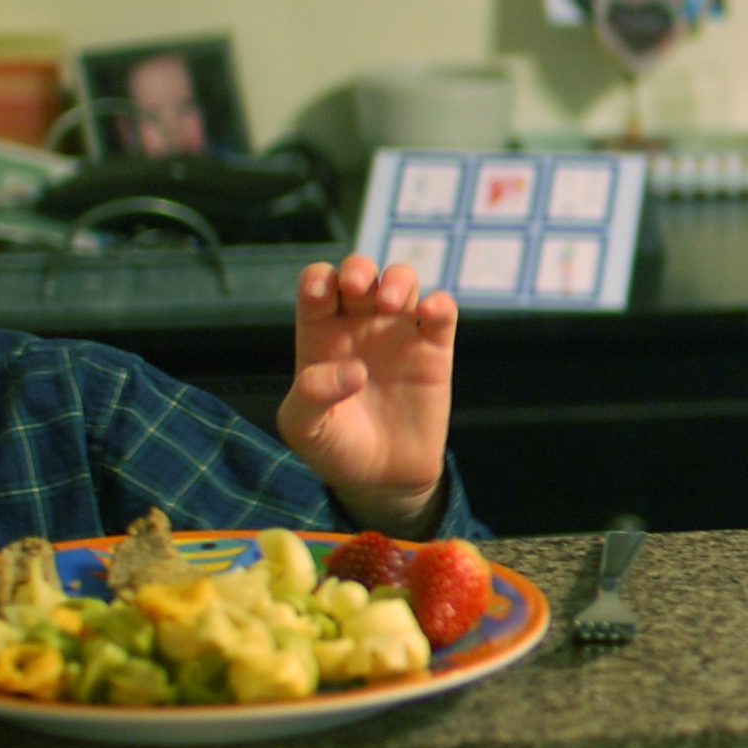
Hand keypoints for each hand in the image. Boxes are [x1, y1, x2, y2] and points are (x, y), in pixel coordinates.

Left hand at [279, 255, 457, 532]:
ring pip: (403, 281)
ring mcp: (398, 335)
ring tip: (390, 304)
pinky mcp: (434, 352)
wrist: (381, 480)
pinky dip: (440, 304)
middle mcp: (360, 326)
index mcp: (321, 335)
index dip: (318, 279)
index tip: (320, 294)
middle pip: (361, 272)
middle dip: (358, 268)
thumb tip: (351, 369)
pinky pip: (442, 313)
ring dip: (398, 280)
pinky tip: (430, 314)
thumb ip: (310, 395)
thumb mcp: (304, 429)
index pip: (318, 286)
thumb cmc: (335, 449)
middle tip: (357, 289)